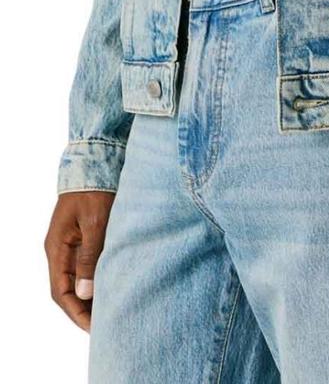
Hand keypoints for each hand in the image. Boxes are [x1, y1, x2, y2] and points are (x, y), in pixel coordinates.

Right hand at [44, 190, 114, 331]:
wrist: (95, 161)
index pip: (60, 292)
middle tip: (106, 324)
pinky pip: (87, 265)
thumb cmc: (94, 189)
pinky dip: (97, 278)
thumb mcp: (94, 222)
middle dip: (84, 309)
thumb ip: (90, 256)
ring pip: (78, 279)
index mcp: (56, 248)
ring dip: (91, 295)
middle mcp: (60, 250)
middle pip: (68, 290)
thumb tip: (84, 292)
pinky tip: (112, 285)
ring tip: (112, 309)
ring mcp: (71, 244)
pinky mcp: (84, 237)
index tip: (94, 327)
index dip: (76, 312)